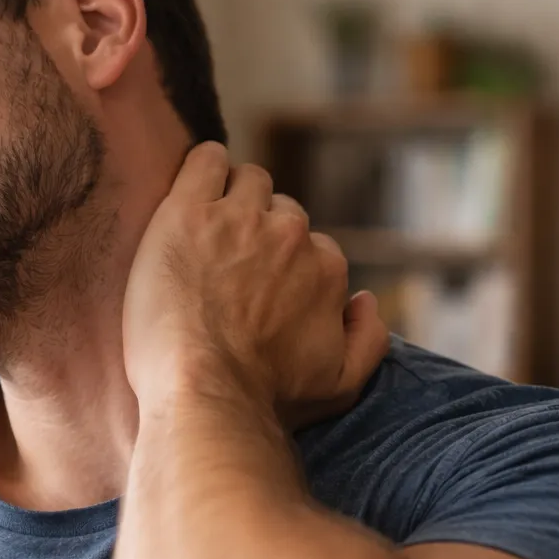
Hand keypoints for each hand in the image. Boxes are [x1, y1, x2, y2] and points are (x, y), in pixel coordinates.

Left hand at [123, 142, 389, 425]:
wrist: (203, 394)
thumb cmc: (266, 398)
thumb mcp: (340, 385)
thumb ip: (369, 340)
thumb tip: (365, 301)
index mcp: (326, 268)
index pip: (310, 246)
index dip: (280, 265)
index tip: (252, 288)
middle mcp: (290, 234)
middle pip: (278, 210)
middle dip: (256, 231)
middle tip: (222, 265)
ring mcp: (239, 217)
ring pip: (246, 180)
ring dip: (230, 197)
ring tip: (202, 233)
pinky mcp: (189, 210)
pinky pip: (205, 160)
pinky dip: (202, 167)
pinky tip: (191, 191)